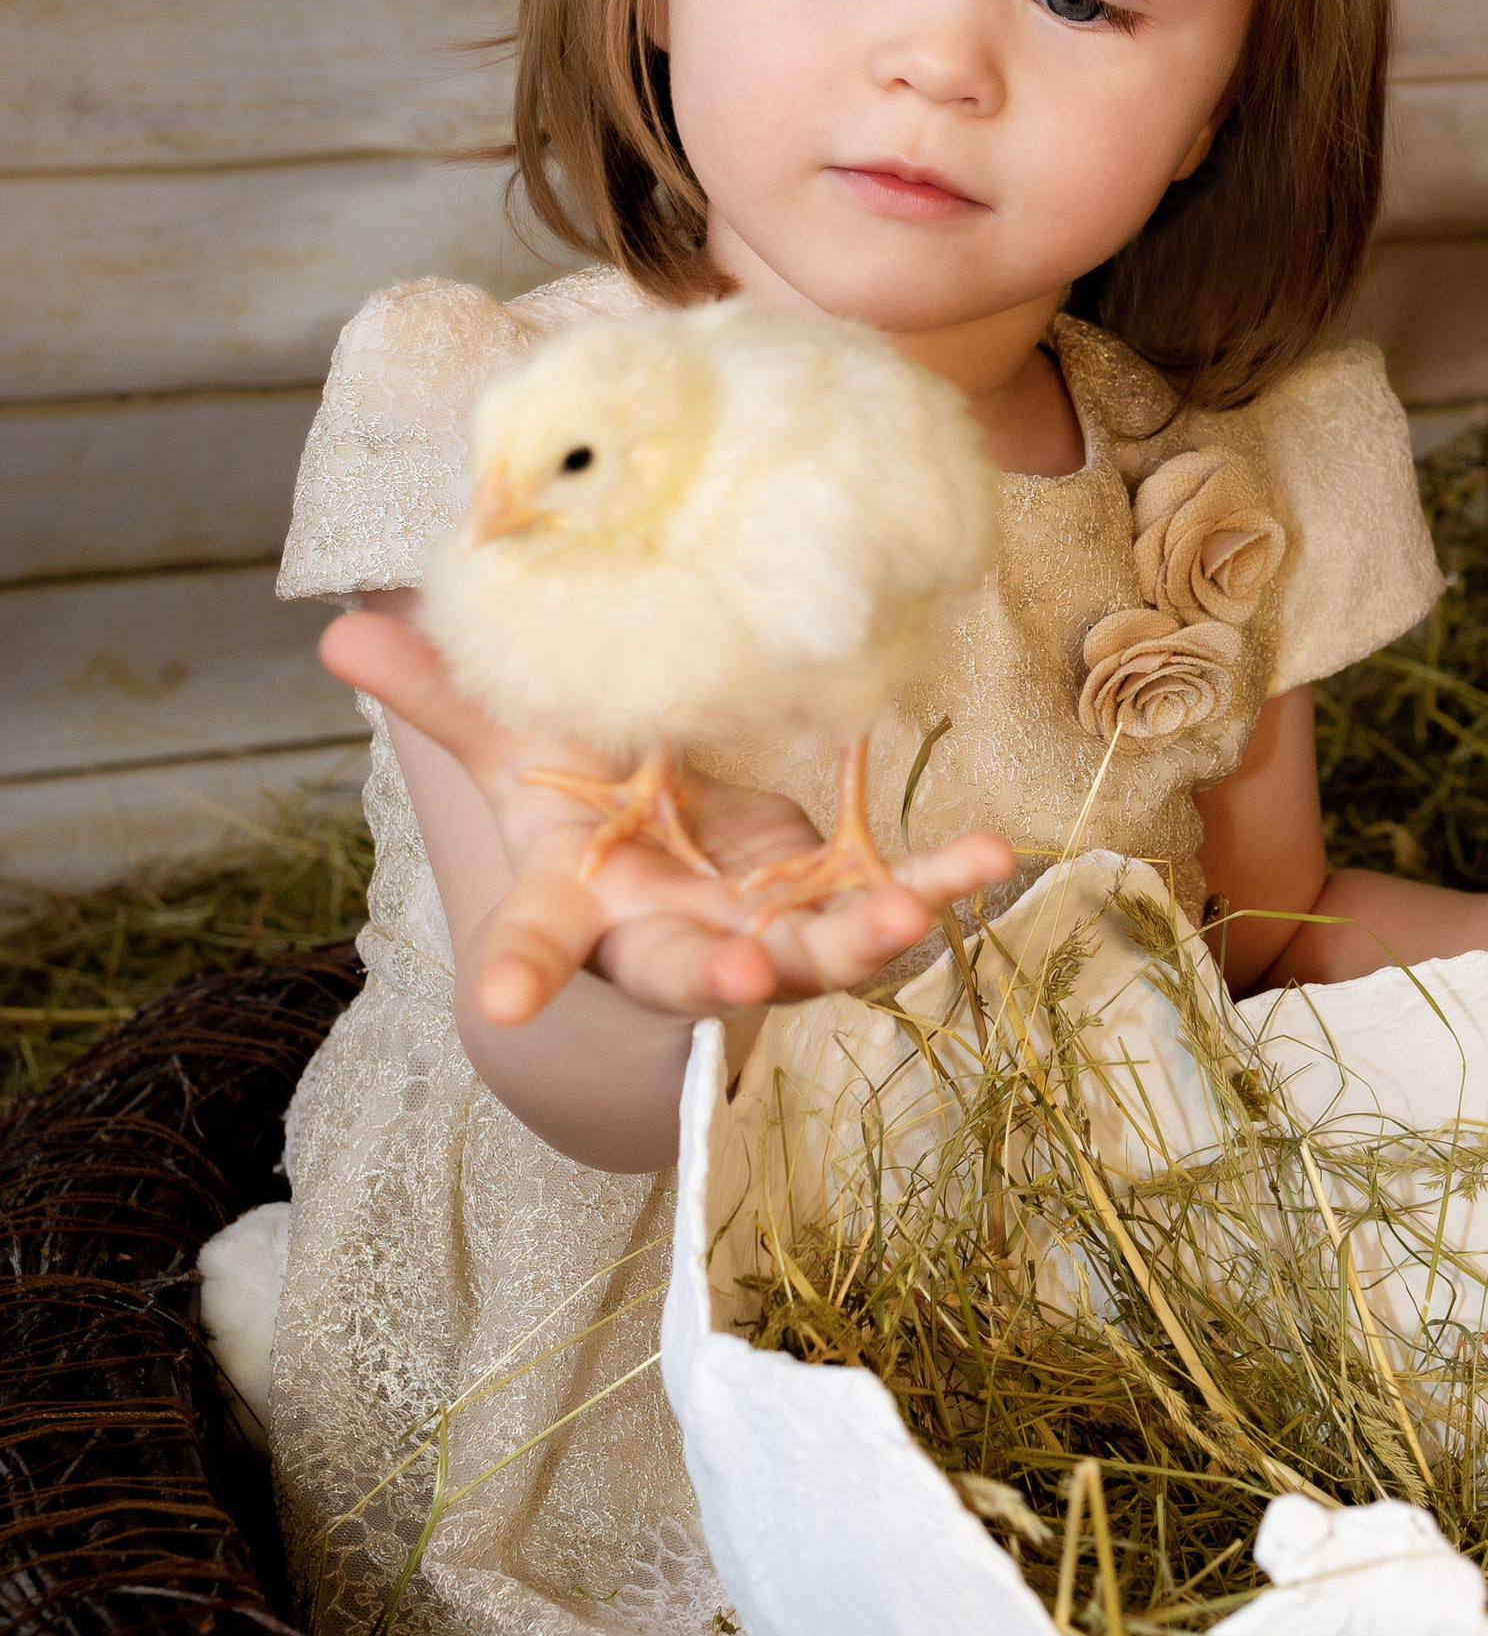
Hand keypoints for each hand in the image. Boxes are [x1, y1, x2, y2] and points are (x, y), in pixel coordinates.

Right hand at [320, 603, 1012, 1029]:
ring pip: (809, 955)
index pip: (535, 941)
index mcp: (581, 899)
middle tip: (740, 977)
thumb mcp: (514, 737)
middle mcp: (670, 933)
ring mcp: (761, 927)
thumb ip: (446, 693)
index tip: (499, 1003)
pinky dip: (942, 881)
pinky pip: (896, 900)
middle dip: (717, 979)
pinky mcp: (835, 900)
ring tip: (903, 917)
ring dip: (856, 940)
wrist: (675, 830)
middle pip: (688, 972)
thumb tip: (346, 631)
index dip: (518, 971)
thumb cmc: (584, 791)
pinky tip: (994, 855)